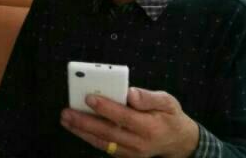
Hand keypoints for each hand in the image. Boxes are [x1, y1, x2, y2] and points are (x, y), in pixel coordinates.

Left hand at [60, 87, 199, 157]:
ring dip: (82, 132)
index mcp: (150, 127)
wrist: (179, 142)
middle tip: (67, 112)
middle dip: (85, 122)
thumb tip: (130, 93)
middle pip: (108, 133)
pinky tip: (78, 127)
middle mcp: (139, 143)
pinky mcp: (126, 156)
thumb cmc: (170, 116)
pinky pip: (105, 148)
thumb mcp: (168, 101)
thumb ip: (149, 98)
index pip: (124, 117)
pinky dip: (90, 138)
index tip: (89, 98)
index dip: (106, 108)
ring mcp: (131, 153)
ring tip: (66, 119)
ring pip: (103, 143)